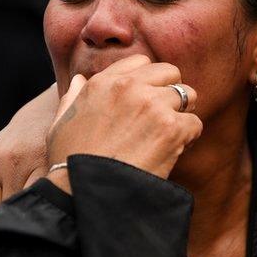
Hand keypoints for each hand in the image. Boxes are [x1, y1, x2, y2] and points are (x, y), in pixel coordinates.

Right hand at [0, 84, 59, 223]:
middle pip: (8, 212)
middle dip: (15, 223)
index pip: (31, 206)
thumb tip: (50, 224)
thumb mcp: (64, 169)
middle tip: (24, 226)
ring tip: (10, 214)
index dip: (33, 222)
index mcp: (41, 164)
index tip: (36, 231)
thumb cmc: (56, 152)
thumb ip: (56, 193)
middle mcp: (14, 162)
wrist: (39, 119)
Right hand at [46, 55, 202, 184]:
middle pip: (171, 73)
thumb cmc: (70, 163)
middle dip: (170, 92)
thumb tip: (80, 80)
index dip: (148, 81)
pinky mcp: (171, 129)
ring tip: (168, 134)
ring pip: (188, 95)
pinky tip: (173, 151)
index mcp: (103, 83)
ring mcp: (153, 106)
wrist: (84, 194)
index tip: (145, 100)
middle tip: (163, 117)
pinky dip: (188, 138)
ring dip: (182, 113)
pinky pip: (195, 123)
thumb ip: (73, 97)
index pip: (142, 62)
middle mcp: (130, 88)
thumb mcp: (61, 123)